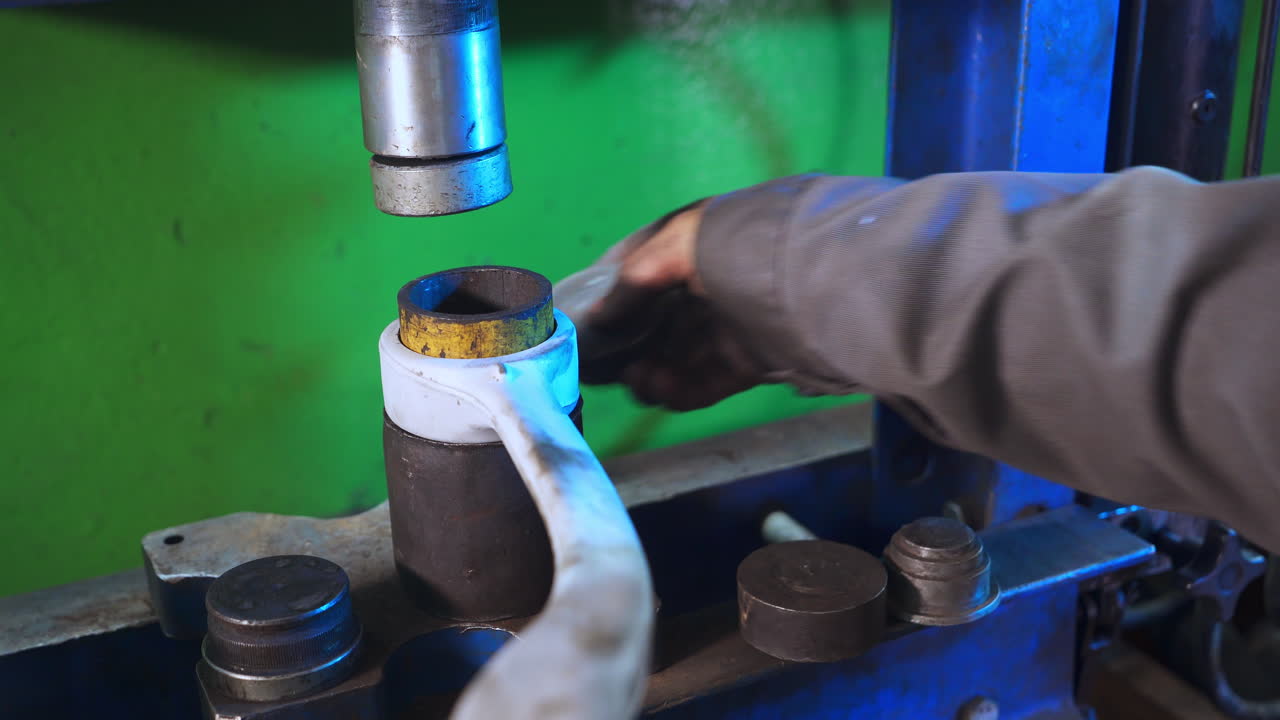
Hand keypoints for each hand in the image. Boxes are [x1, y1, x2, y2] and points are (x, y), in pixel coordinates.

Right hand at [582, 204, 766, 409]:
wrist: (803, 277)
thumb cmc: (732, 247)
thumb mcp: (672, 245)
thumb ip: (632, 281)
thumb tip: (600, 316)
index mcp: (694, 246)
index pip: (643, 270)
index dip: (613, 293)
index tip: (588, 316)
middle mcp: (710, 285)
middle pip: (657, 322)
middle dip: (628, 345)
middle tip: (604, 362)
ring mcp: (728, 326)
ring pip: (677, 357)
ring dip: (650, 373)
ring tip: (634, 379)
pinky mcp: (746, 362)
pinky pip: (703, 382)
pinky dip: (678, 391)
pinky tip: (657, 390)